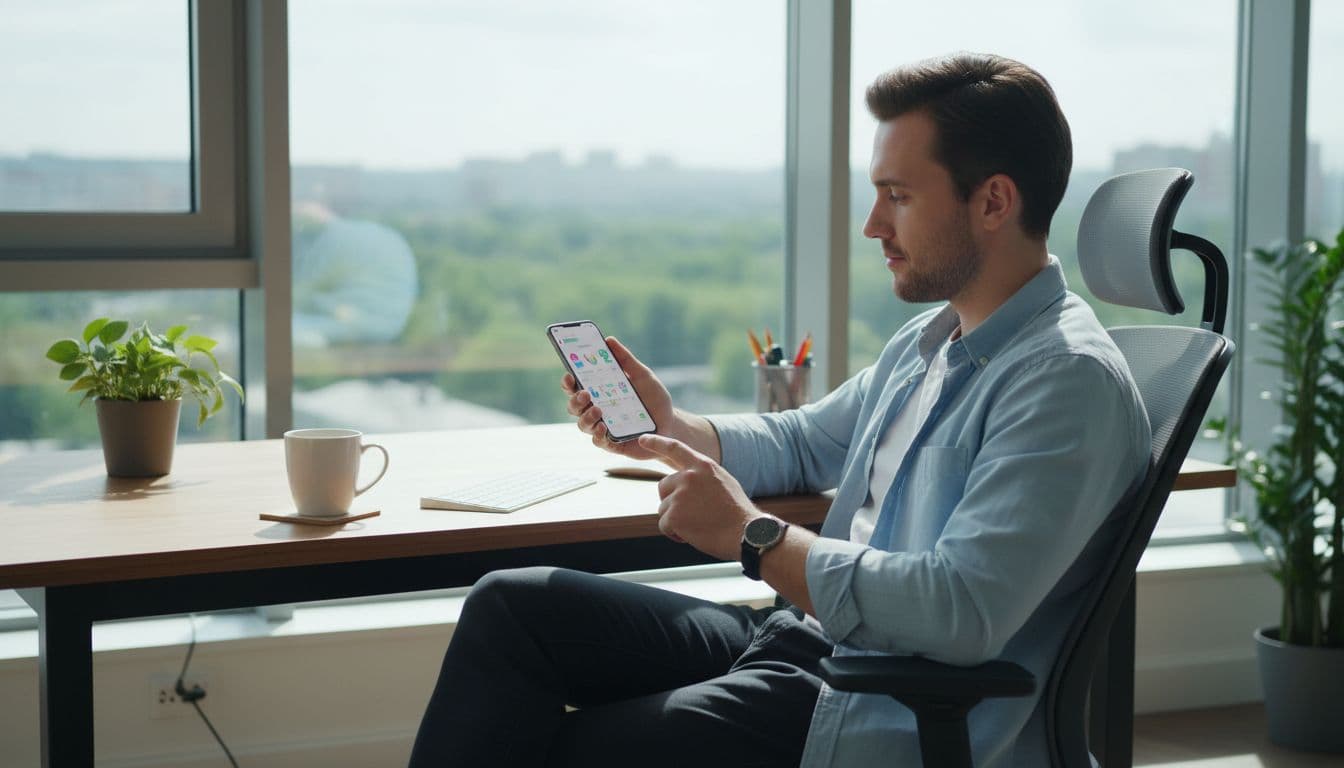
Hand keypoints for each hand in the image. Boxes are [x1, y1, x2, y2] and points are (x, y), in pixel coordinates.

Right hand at [563, 337, 674, 460]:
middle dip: (575, 400)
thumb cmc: (654, 399)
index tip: (569, 374)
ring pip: (582, 425)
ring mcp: (603, 428)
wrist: (671, 423)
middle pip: (574, 406)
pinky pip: (598, 442)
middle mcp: (597, 410)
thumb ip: (626, 360)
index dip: (568, 382)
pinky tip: (603, 427)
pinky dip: (598, 435)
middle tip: (585, 393)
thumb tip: (609, 340)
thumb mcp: (643, 376)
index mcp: (599, 393)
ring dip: (586, 417)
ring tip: (598, 409)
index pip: (576, 387)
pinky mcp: (613, 444)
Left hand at [638, 433, 757, 562]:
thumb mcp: (723, 482)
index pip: (675, 448)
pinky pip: (664, 525)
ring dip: (676, 520)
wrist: (747, 533)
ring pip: (663, 508)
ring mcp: (680, 495)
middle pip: (663, 487)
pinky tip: (694, 534)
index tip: (643, 439)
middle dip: (672, 501)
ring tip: (699, 524)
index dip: (657, 443)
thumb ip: (702, 477)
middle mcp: (689, 476)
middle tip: (694, 514)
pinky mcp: (674, 515)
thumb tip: (684, 479)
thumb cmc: (737, 513)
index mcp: (703, 466)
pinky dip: (675, 534)